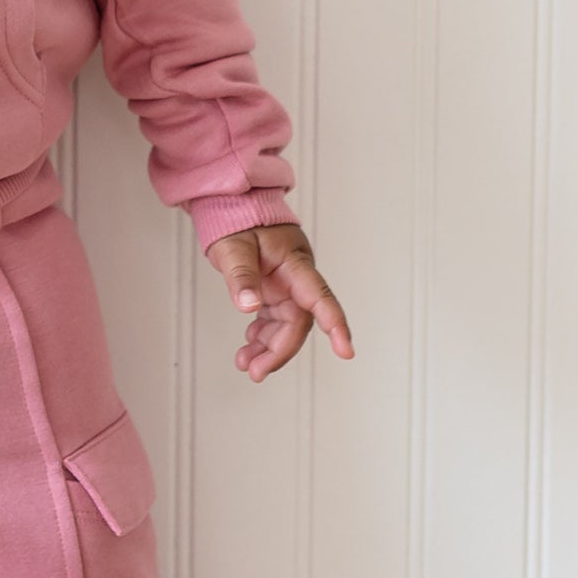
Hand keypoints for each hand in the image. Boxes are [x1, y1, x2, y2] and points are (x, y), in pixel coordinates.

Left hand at [204, 223, 353, 382]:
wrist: (235, 205)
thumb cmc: (239, 219)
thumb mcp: (233, 247)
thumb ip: (241, 276)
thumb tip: (248, 306)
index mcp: (294, 265)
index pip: (319, 297)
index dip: (334, 325)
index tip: (345, 350)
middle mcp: (295, 278)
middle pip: (298, 322)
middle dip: (280, 350)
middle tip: (257, 372)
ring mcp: (286, 285)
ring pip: (286, 326)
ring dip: (268, 348)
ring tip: (246, 363)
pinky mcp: (275, 290)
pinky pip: (275, 320)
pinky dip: (262, 336)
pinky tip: (249, 345)